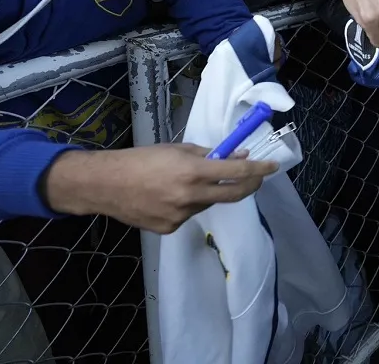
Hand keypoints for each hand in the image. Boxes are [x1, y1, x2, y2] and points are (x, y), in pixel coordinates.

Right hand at [45, 145, 278, 233]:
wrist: (105, 185)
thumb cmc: (141, 159)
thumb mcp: (176, 150)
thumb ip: (208, 155)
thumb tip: (237, 157)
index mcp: (192, 171)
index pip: (237, 172)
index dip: (259, 169)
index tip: (273, 166)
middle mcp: (190, 196)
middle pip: (233, 194)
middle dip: (249, 185)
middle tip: (256, 177)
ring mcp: (180, 216)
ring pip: (208, 203)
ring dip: (209, 192)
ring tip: (185, 182)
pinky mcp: (170, 229)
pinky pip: (189, 215)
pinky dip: (187, 204)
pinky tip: (167, 197)